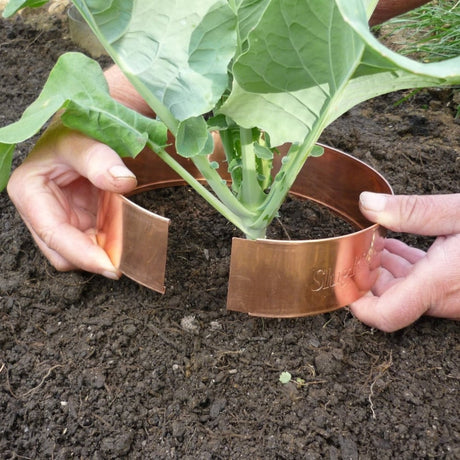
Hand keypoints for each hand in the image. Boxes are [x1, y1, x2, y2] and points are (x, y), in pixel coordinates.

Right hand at [7, 120, 137, 278]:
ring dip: (102, 253)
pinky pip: (92, 244)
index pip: (53, 235)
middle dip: (93, 258)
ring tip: (126, 243)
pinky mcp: (76, 222)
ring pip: (78, 254)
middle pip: (63, 253)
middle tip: (125, 257)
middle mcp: (39, 212)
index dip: (82, 254)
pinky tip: (123, 235)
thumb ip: (100, 159)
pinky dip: (108, 244)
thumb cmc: (74, 132)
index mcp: (29, 192)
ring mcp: (59, 220)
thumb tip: (124, 181)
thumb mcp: (83, 141)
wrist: (81, 131)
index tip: (111, 266)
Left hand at [350, 192, 459, 331]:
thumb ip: (411, 211)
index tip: (342, 280)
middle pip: (391, 299)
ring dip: (385, 268)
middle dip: (367, 276)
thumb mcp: (459, 212)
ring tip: (372, 240)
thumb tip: (366, 204)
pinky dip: (406, 266)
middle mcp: (447, 299)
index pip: (386, 315)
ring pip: (408, 290)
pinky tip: (395, 245)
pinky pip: (426, 284)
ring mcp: (457, 297)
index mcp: (441, 283)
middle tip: (354, 247)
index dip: (357, 305)